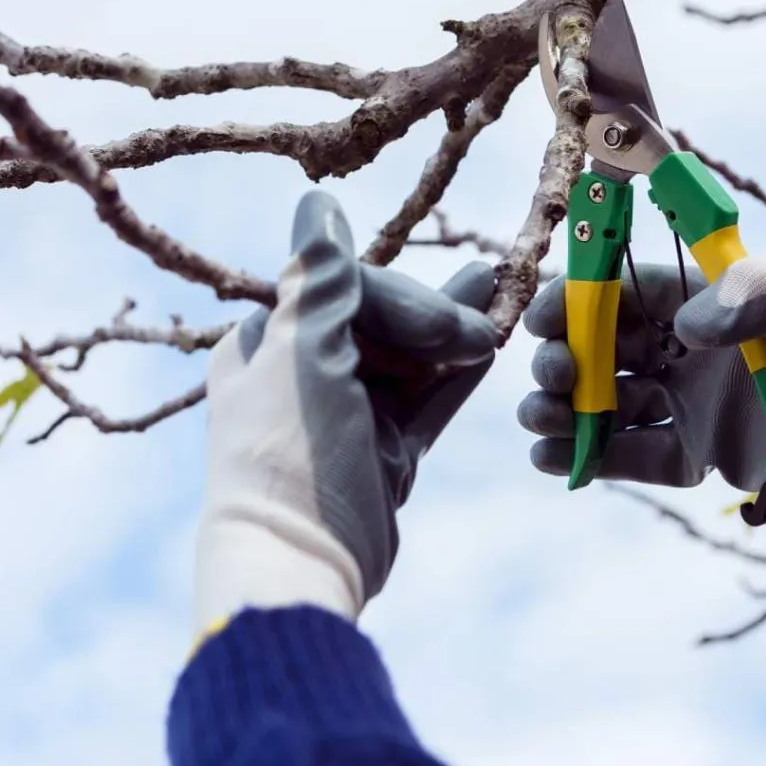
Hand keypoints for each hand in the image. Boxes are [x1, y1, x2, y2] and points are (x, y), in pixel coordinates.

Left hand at [194, 191, 499, 636]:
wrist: (299, 563)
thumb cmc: (288, 448)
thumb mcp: (302, 352)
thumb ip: (320, 278)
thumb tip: (317, 202)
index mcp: (267, 342)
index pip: (341, 289)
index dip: (396, 297)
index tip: (440, 320)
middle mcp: (303, 371)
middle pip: (379, 321)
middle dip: (432, 316)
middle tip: (479, 323)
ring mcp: (347, 413)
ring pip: (409, 358)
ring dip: (452, 330)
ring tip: (498, 287)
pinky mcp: (382, 450)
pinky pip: (425, 401)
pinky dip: (455, 377)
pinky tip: (490, 346)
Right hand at [517, 255, 765, 494]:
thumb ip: (754, 289)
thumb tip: (683, 327)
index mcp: (709, 300)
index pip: (624, 292)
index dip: (576, 302)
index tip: (543, 320)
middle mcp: (692, 349)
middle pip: (605, 349)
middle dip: (564, 360)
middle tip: (556, 377)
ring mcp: (698, 403)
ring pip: (612, 404)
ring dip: (566, 411)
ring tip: (539, 420)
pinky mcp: (710, 456)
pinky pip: (642, 458)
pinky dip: (595, 461)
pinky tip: (554, 460)